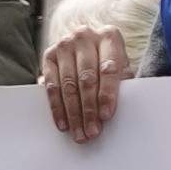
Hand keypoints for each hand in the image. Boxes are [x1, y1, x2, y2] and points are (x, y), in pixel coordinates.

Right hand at [41, 17, 132, 140]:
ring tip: (79, 133)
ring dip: (73, 113)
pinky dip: (57, 107)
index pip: (109, 69)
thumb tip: (118, 110)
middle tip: (92, 131)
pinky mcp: (48, 56)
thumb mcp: (121, 66)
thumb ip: (122, 82)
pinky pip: (52, 86)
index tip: (106, 116)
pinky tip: (63, 123)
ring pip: (68, 85)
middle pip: (86, 79)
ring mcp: (64, 45)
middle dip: (89, 109)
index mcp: (109, 36)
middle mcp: (84, 36)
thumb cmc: (110, 59)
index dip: (107, 94)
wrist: (86, 45)